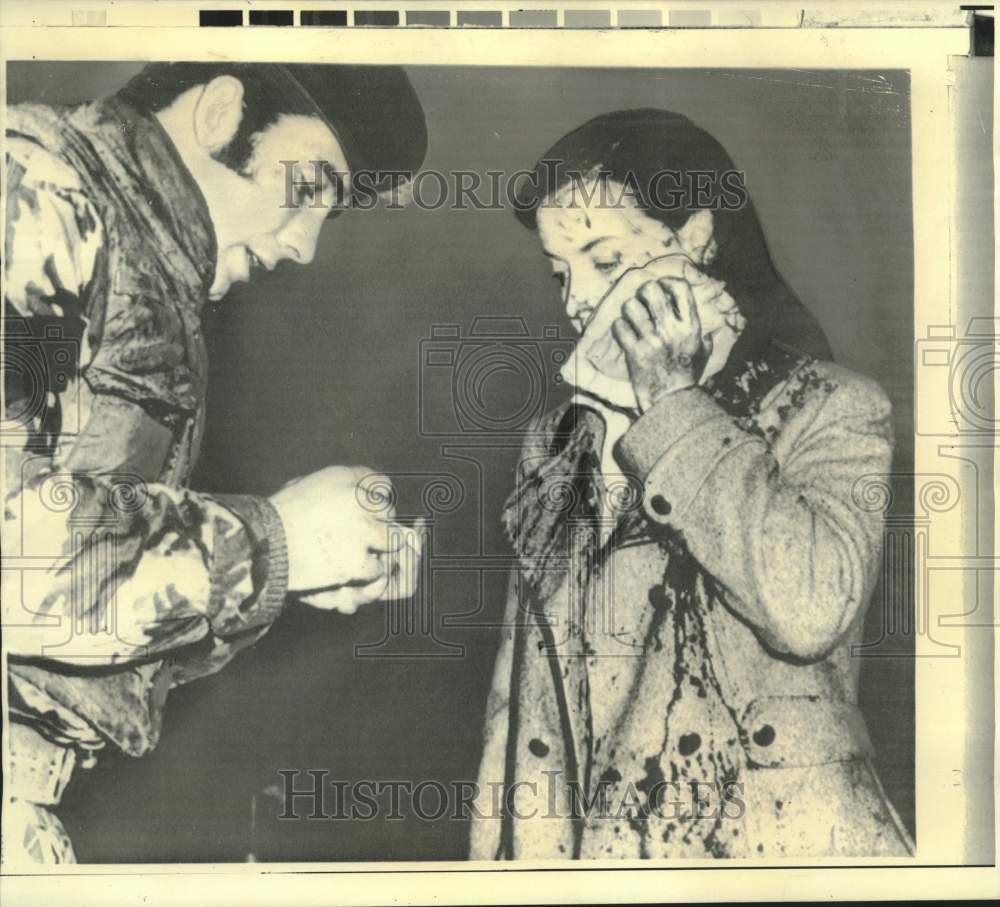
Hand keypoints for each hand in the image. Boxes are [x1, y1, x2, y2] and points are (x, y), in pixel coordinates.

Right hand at [269, 466, 423, 613]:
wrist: (261, 546)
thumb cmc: (275, 516)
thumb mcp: (302, 485)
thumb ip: (330, 486)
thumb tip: (346, 487)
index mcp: (345, 478)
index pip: (380, 484)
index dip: (376, 500)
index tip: (369, 512)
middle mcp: (358, 501)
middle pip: (387, 512)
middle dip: (377, 525)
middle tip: (361, 537)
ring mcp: (361, 531)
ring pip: (390, 539)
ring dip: (376, 549)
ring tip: (357, 554)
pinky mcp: (357, 560)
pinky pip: (377, 568)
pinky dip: (365, 573)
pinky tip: (347, 570)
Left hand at [611, 276, 710, 412]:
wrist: (672, 403)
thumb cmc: (687, 377)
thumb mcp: (703, 353)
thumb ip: (704, 336)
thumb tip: (704, 326)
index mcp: (691, 327)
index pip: (680, 287)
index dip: (666, 282)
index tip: (661, 288)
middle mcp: (672, 330)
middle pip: (650, 290)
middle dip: (643, 292)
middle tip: (642, 302)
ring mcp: (652, 341)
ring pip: (630, 306)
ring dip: (629, 311)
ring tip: (632, 320)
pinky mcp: (635, 353)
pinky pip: (619, 326)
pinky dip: (619, 328)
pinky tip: (624, 335)